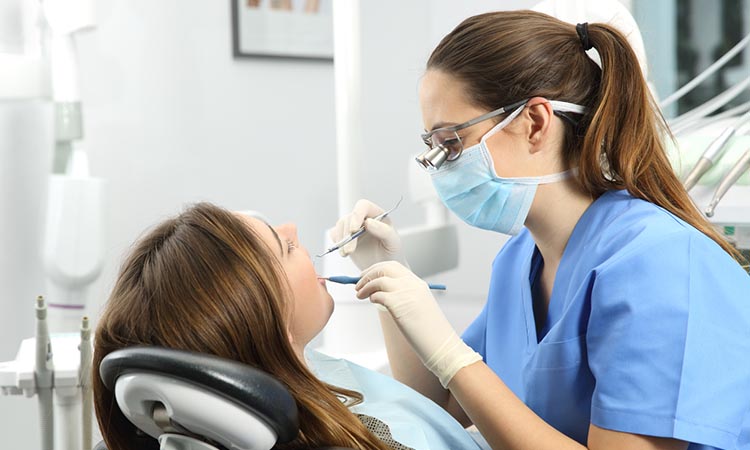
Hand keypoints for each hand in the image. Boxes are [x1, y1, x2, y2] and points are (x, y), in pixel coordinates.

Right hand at [329, 199, 406, 270]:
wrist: (382, 266)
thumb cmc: (390, 253)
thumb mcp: (393, 243)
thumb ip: (384, 231)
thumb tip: (368, 222)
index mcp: (377, 215)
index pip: (363, 206)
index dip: (357, 215)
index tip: (354, 230)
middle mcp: (364, 217)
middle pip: (349, 218)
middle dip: (348, 235)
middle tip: (350, 251)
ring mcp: (353, 226)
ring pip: (340, 225)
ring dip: (342, 240)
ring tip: (347, 253)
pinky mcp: (344, 235)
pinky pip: (335, 234)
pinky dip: (338, 243)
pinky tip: (344, 253)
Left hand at [355, 261, 481, 387]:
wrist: (440, 344)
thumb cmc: (428, 330)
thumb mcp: (417, 306)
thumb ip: (403, 296)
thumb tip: (379, 293)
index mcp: (417, 283)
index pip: (393, 267)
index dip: (377, 269)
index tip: (367, 276)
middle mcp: (412, 284)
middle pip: (384, 268)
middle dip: (368, 273)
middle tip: (358, 282)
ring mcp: (406, 292)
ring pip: (379, 279)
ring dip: (365, 285)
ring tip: (359, 294)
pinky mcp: (398, 304)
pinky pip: (378, 294)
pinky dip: (371, 296)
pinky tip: (371, 302)